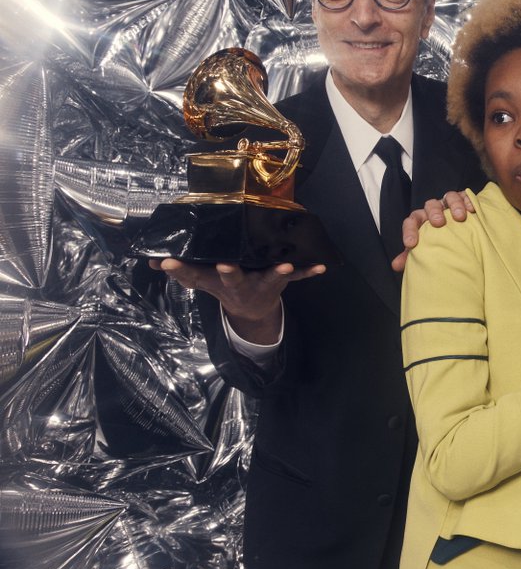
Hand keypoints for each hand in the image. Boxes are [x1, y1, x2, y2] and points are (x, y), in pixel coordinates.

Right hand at [148, 258, 323, 343]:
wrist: (252, 311)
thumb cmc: (224, 285)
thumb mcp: (202, 280)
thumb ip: (181, 269)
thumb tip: (150, 258)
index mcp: (215, 281)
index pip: (192, 275)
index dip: (179, 270)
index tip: (166, 261)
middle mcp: (237, 285)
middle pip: (231, 279)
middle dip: (228, 273)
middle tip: (225, 265)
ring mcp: (259, 285)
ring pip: (267, 280)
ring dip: (276, 275)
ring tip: (284, 269)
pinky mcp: (278, 283)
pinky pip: (296, 278)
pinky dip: (308, 272)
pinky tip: (321, 266)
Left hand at [392, 191, 474, 272]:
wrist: (460, 235)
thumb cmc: (438, 243)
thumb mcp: (424, 249)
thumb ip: (410, 256)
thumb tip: (395, 266)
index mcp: (422, 220)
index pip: (412, 221)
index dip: (409, 231)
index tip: (411, 244)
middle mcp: (435, 210)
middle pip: (430, 205)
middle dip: (434, 212)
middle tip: (439, 223)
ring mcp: (450, 204)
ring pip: (449, 197)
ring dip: (454, 205)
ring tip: (460, 217)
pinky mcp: (464, 200)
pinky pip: (465, 196)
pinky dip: (468, 201)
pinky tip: (472, 210)